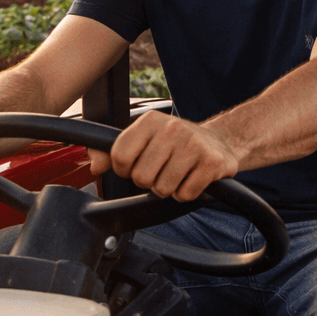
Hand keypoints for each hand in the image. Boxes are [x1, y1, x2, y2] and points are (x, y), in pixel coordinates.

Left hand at [87, 110, 240, 201]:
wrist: (221, 142)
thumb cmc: (178, 143)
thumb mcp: (145, 139)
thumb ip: (113, 151)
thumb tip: (95, 165)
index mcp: (151, 121)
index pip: (120, 156)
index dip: (125, 169)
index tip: (138, 165)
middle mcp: (173, 128)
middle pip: (141, 177)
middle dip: (150, 181)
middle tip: (163, 170)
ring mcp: (194, 145)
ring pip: (162, 189)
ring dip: (169, 188)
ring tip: (179, 174)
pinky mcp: (212, 163)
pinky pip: (185, 194)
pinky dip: (187, 193)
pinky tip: (192, 178)